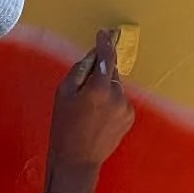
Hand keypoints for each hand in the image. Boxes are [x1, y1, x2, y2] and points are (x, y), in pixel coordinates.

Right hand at [48, 29, 135, 179]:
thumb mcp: (63, 94)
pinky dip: (110, 102)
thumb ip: (79, 71)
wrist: (77, 160)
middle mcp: (117, 95)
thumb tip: (92, 56)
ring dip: (105, 90)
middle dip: (99, 74)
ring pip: (115, 88)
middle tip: (83, 89)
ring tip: (89, 110)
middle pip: (110, 73)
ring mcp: (126, 108)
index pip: (106, 57)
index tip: (105, 32)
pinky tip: (97, 118)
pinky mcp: (130, 118)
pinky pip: (119, 101)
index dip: (105, 42)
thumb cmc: (64, 127)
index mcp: (99, 88)